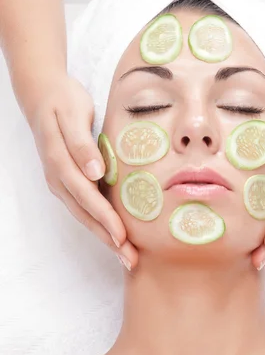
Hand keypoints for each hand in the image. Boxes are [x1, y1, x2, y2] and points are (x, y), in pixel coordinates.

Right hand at [27, 74, 137, 269]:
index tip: (122, 238)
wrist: (43, 94)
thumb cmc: (63, 101)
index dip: (105, 220)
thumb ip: (82, 145)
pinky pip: (84, 206)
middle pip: (85, 215)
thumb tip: (94, 172)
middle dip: (108, 239)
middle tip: (131, 260)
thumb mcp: (73, 115)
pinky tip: (114, 233)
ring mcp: (61, 181)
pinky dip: (99, 223)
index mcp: (60, 163)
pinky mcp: (68, 180)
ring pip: (84, 215)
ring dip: (104, 236)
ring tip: (126, 255)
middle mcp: (58, 178)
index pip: (86, 198)